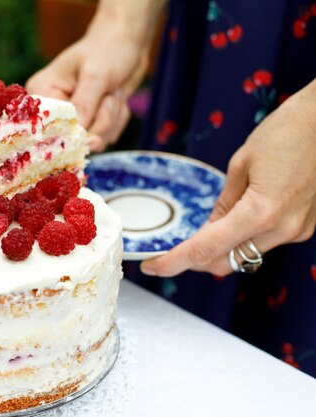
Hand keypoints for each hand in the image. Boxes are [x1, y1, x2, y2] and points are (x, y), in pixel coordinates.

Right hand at [26, 22, 148, 151]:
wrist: (127, 42)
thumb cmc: (108, 50)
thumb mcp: (96, 75)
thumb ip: (84, 105)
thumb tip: (77, 137)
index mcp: (41, 92)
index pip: (50, 128)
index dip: (73, 134)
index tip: (95, 133)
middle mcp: (52, 109)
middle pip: (74, 138)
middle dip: (101, 119)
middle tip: (111, 94)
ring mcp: (70, 118)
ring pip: (93, 139)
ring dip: (112, 117)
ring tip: (114, 91)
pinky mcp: (87, 124)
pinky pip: (104, 137)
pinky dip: (117, 120)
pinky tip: (115, 98)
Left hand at [140, 80, 315, 276]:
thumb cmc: (284, 132)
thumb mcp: (240, 164)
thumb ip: (223, 203)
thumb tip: (208, 230)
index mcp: (260, 212)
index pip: (206, 249)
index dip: (174, 262)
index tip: (152, 266)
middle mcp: (282, 230)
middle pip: (226, 262)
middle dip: (194, 261)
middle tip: (169, 252)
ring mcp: (297, 231)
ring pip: (246, 257)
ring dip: (218, 251)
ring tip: (200, 232)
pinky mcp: (304, 228)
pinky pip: (264, 243)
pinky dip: (241, 239)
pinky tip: (232, 222)